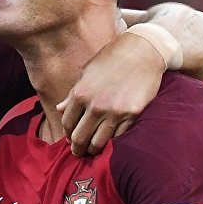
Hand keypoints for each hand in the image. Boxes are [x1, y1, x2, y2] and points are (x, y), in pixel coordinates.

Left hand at [57, 31, 162, 155]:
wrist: (143, 51)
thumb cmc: (111, 59)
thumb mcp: (86, 72)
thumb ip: (73, 93)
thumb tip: (59, 108)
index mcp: (80, 94)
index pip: (67, 122)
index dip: (67, 133)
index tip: (69, 138)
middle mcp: (95, 106)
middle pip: (80, 137)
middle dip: (77, 148)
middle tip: (78, 152)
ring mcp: (114, 112)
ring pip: (98, 142)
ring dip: (93, 150)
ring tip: (92, 151)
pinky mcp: (132, 114)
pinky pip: (118, 136)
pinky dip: (112, 141)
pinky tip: (110, 141)